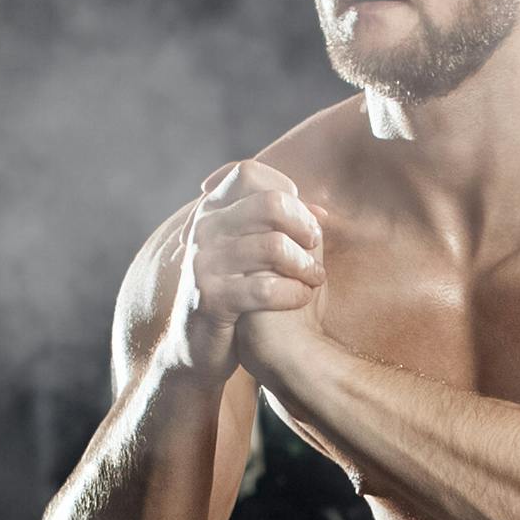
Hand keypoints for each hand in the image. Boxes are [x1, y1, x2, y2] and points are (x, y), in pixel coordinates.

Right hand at [176, 159, 325, 381]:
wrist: (197, 346)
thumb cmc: (236, 293)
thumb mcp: (252, 254)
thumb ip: (281, 229)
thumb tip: (321, 211)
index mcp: (211, 211)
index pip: (249, 173)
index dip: (285, 189)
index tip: (300, 218)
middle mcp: (203, 230)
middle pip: (269, 203)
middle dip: (304, 225)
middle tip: (317, 246)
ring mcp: (203, 263)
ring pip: (274, 246)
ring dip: (306, 264)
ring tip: (315, 278)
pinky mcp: (210, 299)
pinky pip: (266, 288)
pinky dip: (294, 293)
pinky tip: (302, 298)